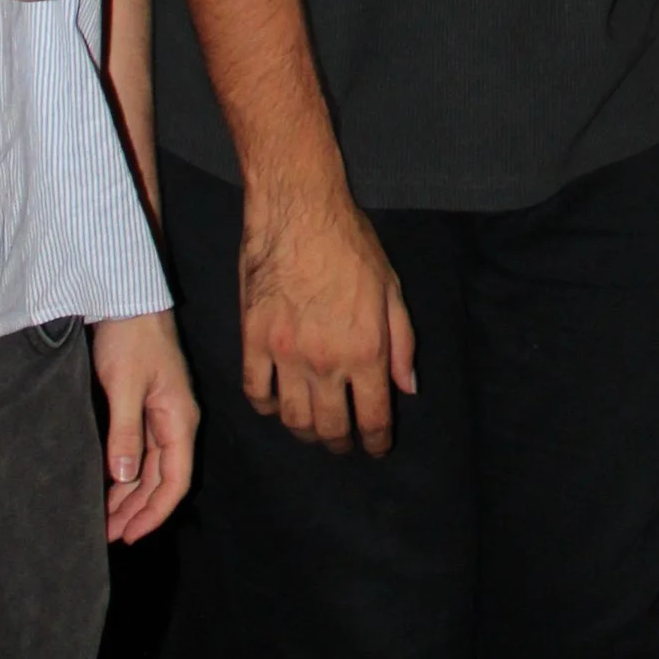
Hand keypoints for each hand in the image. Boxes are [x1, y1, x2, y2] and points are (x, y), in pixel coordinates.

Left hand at [90, 309, 197, 542]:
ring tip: (105, 520)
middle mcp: (175, 421)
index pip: (175, 480)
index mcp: (179, 418)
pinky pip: (140, 452)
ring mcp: (161, 414)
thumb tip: (125, 477)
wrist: (127, 297)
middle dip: (138, 511)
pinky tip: (109, 487)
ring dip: (131, 496)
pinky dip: (126, 474)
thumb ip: (126, 432)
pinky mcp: (145, 406)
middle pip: (163, 480)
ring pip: (151, 469)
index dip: (154, 512)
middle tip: (107, 535)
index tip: (129, 535)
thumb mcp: (125, 384)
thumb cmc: (130, 336)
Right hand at [238, 175, 416, 456]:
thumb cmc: (351, 243)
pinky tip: (277, 403)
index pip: (372, 417)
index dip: (376, 441)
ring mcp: (285, 354)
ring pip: (292, 418)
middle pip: (330, 427)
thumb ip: (402, 343)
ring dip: (305, 432)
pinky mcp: (252, 341)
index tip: (376, 447)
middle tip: (344, 443)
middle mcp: (326, 361)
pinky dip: (267, 406)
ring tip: (313, 430)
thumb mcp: (392, 289)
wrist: (298, 210)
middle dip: (341, 443)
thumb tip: (406, 388)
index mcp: (366, 350)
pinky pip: (256, 392)